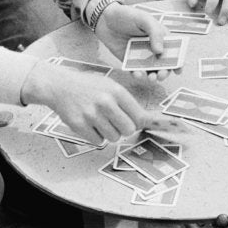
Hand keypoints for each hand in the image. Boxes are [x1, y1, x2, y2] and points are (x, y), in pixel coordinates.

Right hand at [22, 61, 186, 144]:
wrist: (60, 86)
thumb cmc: (89, 85)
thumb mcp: (110, 85)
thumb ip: (125, 101)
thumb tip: (146, 121)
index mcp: (116, 91)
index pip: (139, 115)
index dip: (148, 124)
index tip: (168, 129)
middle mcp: (105, 102)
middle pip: (128, 130)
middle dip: (125, 129)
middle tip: (117, 121)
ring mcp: (91, 115)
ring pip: (113, 137)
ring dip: (110, 133)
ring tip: (100, 120)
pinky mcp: (79, 125)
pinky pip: (98, 142)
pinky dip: (96, 137)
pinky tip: (90, 124)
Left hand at [95, 1, 174, 80]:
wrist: (105, 19)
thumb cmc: (128, 15)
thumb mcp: (144, 20)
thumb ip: (155, 34)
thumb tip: (161, 52)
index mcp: (161, 37)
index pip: (173, 50)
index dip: (178, 61)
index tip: (178, 70)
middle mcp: (153, 47)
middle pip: (163, 63)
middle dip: (165, 71)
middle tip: (161, 74)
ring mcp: (142, 55)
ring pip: (151, 70)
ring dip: (153, 76)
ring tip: (151, 77)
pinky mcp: (129, 61)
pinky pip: (136, 71)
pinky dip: (138, 75)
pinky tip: (137, 74)